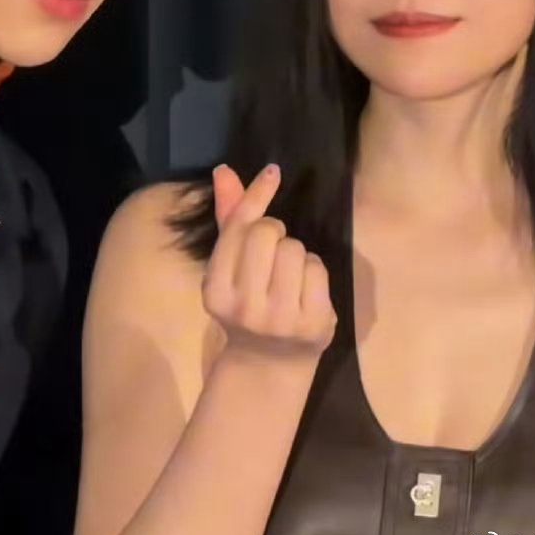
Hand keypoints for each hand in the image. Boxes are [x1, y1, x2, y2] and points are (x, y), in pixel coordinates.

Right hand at [202, 163, 336, 363]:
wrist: (268, 364)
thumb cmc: (247, 304)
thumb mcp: (230, 266)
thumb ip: (230, 218)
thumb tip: (224, 170)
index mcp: (215, 290)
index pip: (238, 228)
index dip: (257, 195)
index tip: (273, 173)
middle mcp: (244, 306)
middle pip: (267, 232)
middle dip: (275, 233)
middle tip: (272, 252)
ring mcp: (280, 318)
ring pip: (295, 249)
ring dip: (296, 253)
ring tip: (287, 276)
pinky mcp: (313, 324)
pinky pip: (318, 269)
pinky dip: (314, 271)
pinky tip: (304, 290)